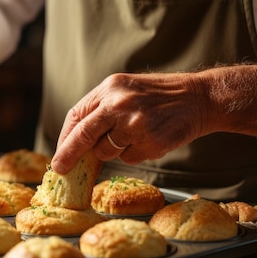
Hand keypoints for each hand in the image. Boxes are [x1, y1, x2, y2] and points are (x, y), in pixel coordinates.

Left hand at [51, 72, 207, 173]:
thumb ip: (100, 110)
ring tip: (135, 134)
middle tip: (59, 169)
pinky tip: (149, 138)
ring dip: (114, 151)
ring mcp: (135, 124)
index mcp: (110, 88)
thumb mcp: (125, 90)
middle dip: (68, 155)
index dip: (65, 138)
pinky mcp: (150, 142)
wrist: (198, 98)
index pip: (76, 116)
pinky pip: (128, 159)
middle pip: (83, 136)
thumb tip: (74, 143)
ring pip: (106, 152)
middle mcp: (119, 104)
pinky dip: (134, 154)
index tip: (58, 155)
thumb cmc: (157, 96)